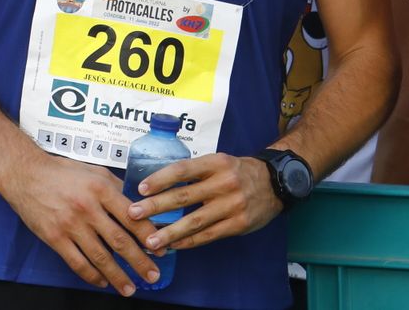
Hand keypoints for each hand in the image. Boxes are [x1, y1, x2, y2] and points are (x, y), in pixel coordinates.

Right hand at [0, 152, 159, 294]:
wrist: (25, 174)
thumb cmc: (61, 171)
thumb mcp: (94, 171)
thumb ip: (116, 188)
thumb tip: (137, 204)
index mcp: (101, 189)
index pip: (132, 217)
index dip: (148, 236)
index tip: (160, 249)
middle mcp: (88, 208)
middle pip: (120, 241)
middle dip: (139, 261)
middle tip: (153, 275)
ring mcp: (71, 225)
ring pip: (100, 257)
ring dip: (118, 276)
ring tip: (130, 288)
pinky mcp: (55, 238)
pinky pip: (77, 263)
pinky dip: (92, 276)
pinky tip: (102, 282)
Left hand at [128, 153, 282, 253]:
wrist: (275, 182)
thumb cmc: (238, 171)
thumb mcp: (219, 162)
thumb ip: (195, 172)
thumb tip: (159, 184)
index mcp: (216, 163)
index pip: (183, 169)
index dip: (161, 179)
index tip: (141, 189)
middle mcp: (223, 183)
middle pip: (184, 196)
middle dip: (155, 207)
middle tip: (133, 214)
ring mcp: (232, 205)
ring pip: (194, 221)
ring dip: (169, 232)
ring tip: (149, 241)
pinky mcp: (238, 224)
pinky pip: (208, 235)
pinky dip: (189, 242)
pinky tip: (173, 245)